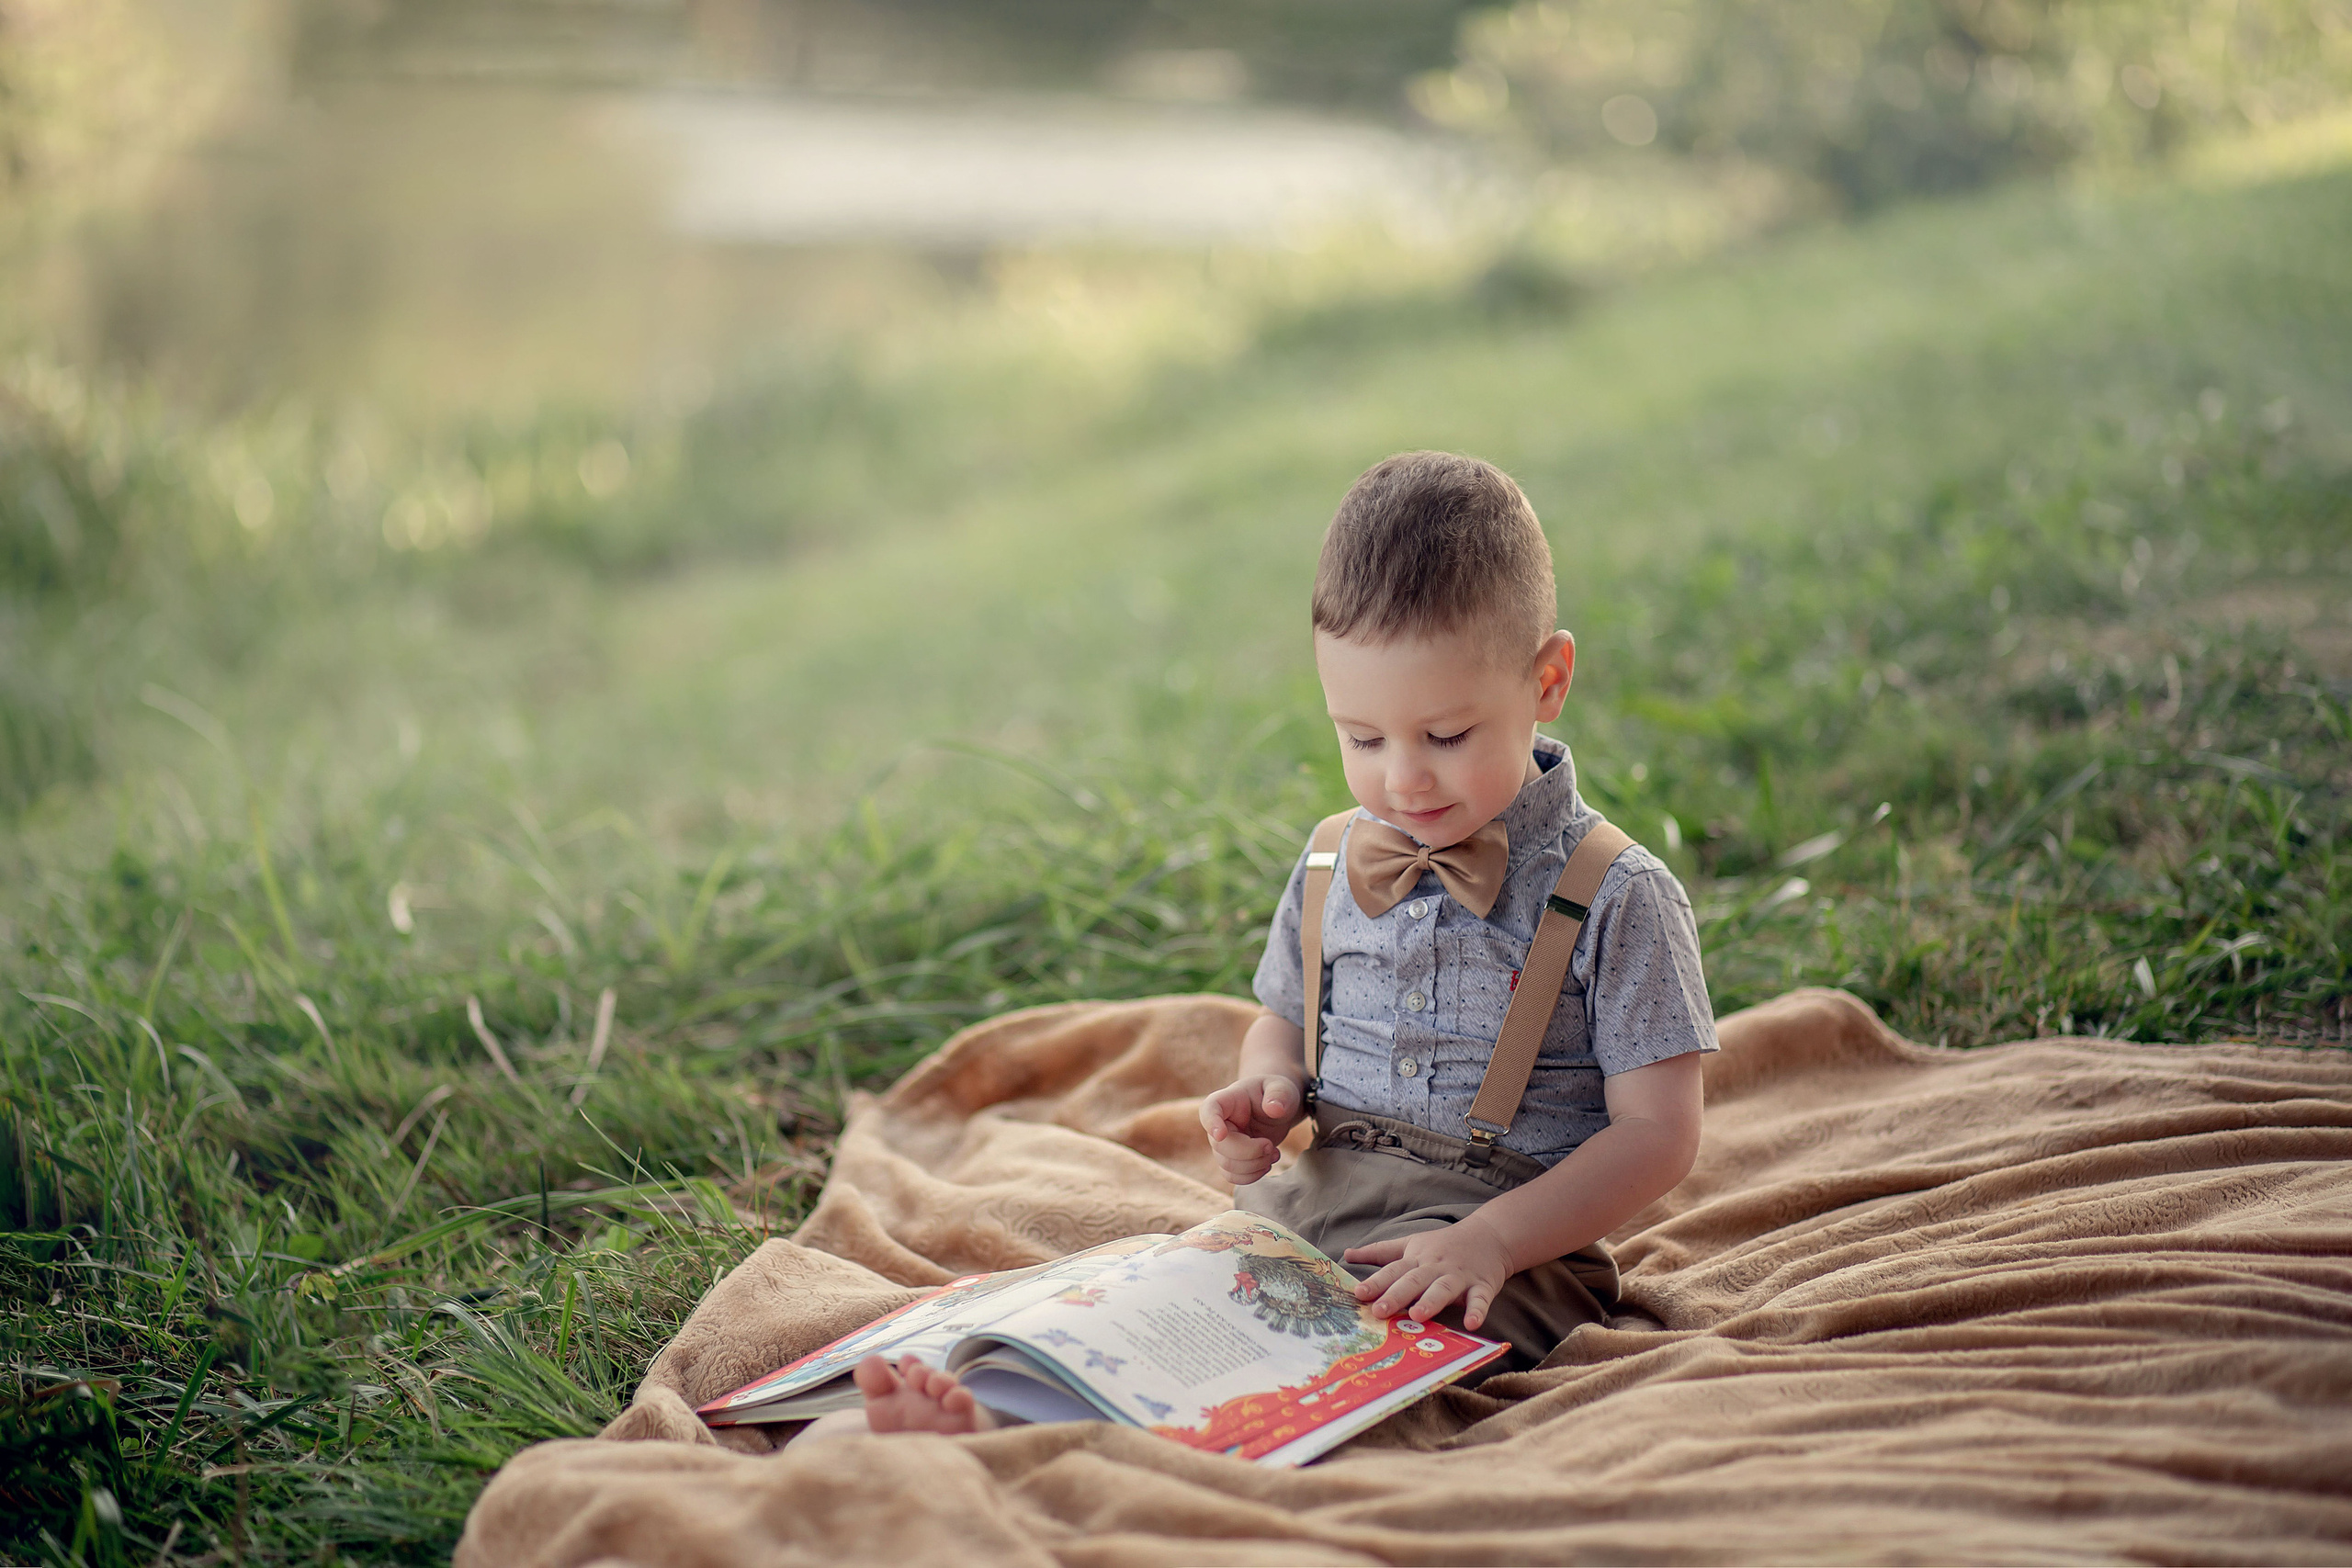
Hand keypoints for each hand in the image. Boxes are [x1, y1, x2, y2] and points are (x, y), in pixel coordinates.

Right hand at [1199, 1074, 1305, 1184]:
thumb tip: (1275, 1109)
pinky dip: (1253, 1176)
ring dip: (1255, 1165)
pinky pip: (1232, 1177)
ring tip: (1273, 1153)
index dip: (1211, 1123)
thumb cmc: (1276, 1094)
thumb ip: (1279, 1094)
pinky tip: (1267, 1163)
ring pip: (1227, 1166)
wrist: (1278, 1108)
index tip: (1222, 1135)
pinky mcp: (1232, 1159)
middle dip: (1250, 1152)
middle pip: (1220, 1146)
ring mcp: (1224, 1144)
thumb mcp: (1282, 1088)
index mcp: (1228, 1101)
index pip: (1209, 1110)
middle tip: (1270, 1145)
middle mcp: (1220, 1123)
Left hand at [1344, 1215, 1515, 1331]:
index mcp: (1417, 1258)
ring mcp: (1460, 1276)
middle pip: (1414, 1280)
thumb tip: (1346, 1255)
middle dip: (1396, 1295)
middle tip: (1379, 1311)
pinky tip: (1471, 1324)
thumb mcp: (1411, 1242)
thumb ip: (1380, 1251)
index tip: (1358, 1293)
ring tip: (1417, 1316)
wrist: (1490, 1235)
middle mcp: (1435, 1266)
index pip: (1393, 1270)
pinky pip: (1480, 1299)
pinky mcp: (1483, 1285)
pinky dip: (1477, 1311)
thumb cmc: (1443, 1244)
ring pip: (1443, 1289)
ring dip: (1431, 1301)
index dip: (1376, 1281)